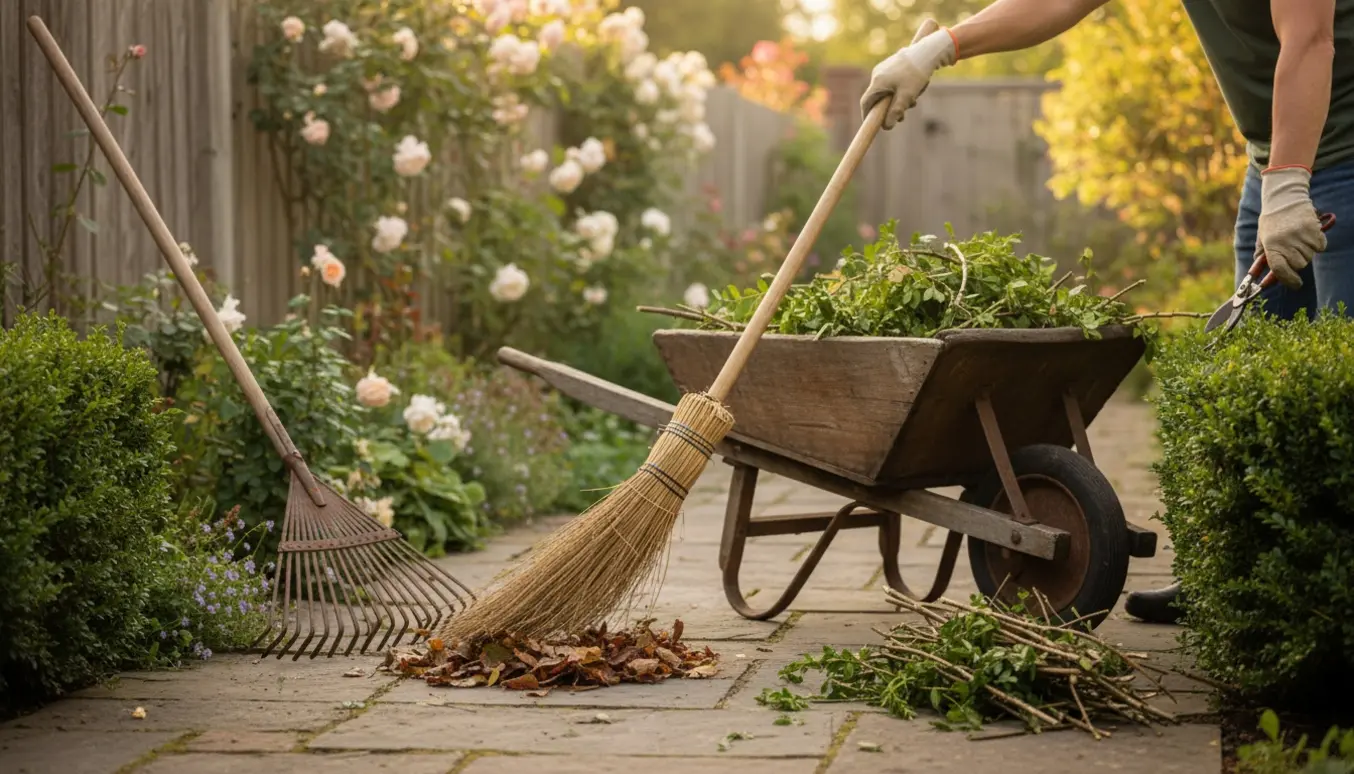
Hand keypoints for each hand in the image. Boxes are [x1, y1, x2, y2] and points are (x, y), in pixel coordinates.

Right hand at [859, 26, 956, 129]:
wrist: (928, 51)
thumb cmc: (916, 73)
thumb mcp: (907, 96)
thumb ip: (895, 112)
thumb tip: (886, 127)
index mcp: (877, 82)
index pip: (866, 103)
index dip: (867, 116)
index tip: (873, 126)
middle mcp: (877, 74)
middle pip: (878, 98)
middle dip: (889, 109)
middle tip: (902, 116)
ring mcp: (884, 69)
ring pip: (887, 91)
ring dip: (898, 100)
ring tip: (913, 102)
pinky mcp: (892, 65)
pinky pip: (892, 83)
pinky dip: (900, 90)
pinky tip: (914, 89)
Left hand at [1257, 166, 1326, 288]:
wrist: (1284, 199)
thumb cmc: (1271, 221)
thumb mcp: (1262, 238)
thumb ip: (1263, 257)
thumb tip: (1266, 277)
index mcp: (1271, 245)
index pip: (1280, 270)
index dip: (1288, 280)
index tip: (1295, 284)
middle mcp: (1286, 241)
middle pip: (1299, 265)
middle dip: (1297, 262)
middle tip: (1292, 250)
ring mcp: (1301, 235)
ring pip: (1310, 256)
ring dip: (1306, 252)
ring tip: (1297, 239)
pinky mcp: (1314, 229)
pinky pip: (1320, 246)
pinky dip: (1317, 244)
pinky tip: (1308, 235)